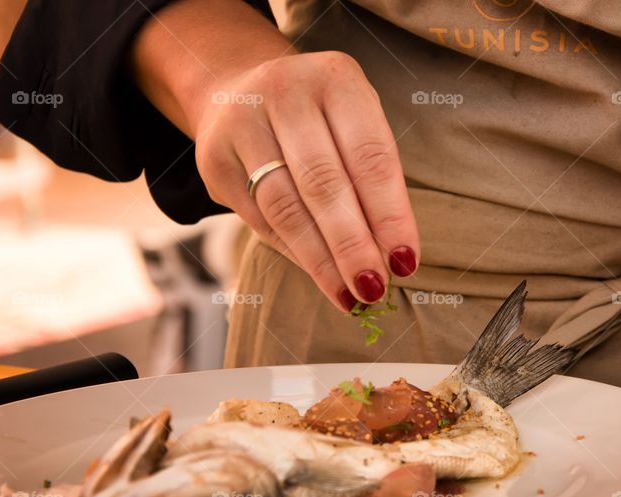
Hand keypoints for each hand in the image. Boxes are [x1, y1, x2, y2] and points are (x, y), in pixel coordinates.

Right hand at [192, 51, 418, 310]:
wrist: (241, 91)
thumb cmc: (321, 117)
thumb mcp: (356, 124)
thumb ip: (372, 179)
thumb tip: (392, 256)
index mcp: (335, 79)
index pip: (370, 157)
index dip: (390, 215)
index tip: (405, 262)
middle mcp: (285, 92)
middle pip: (324, 184)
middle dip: (353, 245)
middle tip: (374, 288)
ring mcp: (242, 124)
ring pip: (285, 207)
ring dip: (321, 260)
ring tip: (349, 294)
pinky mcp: (214, 161)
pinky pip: (259, 219)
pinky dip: (295, 253)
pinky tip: (321, 275)